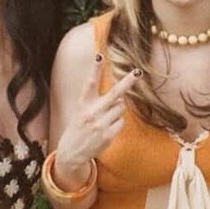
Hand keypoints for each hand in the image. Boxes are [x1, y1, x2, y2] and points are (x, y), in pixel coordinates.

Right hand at [54, 55, 139, 188]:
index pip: (90, 83)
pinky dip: (117, 123)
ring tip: (105, 118)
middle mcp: (92, 112)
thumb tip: (120, 96)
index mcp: (83, 103)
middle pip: (114, 93)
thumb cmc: (79, 127)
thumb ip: (98, 102)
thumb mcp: (82, 111)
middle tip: (138, 71)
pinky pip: (121, 122)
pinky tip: (107, 128)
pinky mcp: (108, 135)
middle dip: (128, 82)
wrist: (71, 152)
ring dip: (117, 109)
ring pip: (121, 107)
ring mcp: (101, 124)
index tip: (99, 56)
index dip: (94, 69)